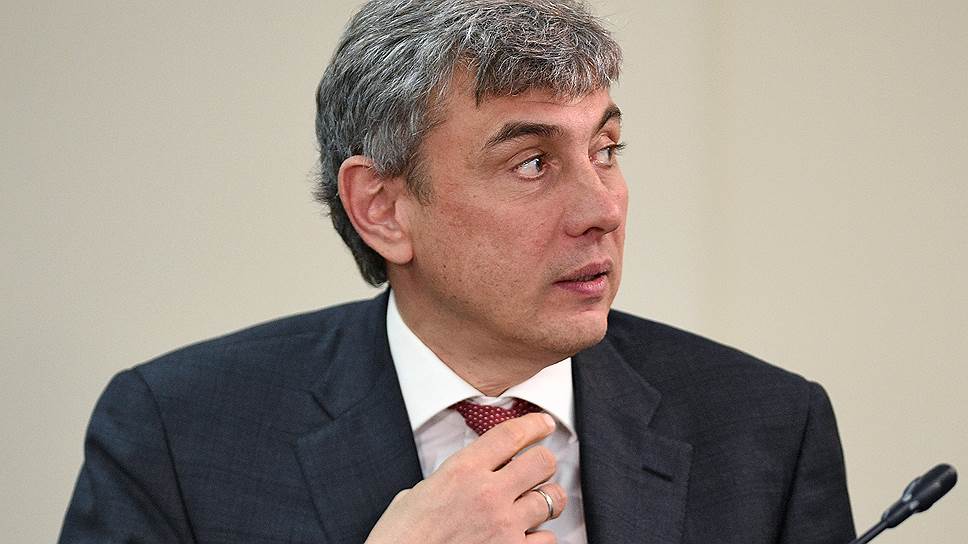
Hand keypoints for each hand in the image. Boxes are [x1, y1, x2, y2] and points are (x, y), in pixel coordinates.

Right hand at [366, 412, 566, 543]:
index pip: (511, 434)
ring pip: (553, 498)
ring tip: (533, 503)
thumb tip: (468, 476)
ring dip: (545, 499)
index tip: (544, 424)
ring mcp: (504, 526)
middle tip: (538, 467)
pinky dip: (540, 535)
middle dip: (543, 462)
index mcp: (462, 470)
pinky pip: (547, 538)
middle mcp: (488, 494)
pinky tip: (525, 534)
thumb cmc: (401, 537)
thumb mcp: (419, 493)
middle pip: (542, 461)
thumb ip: (453, 478)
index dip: (534, 425)